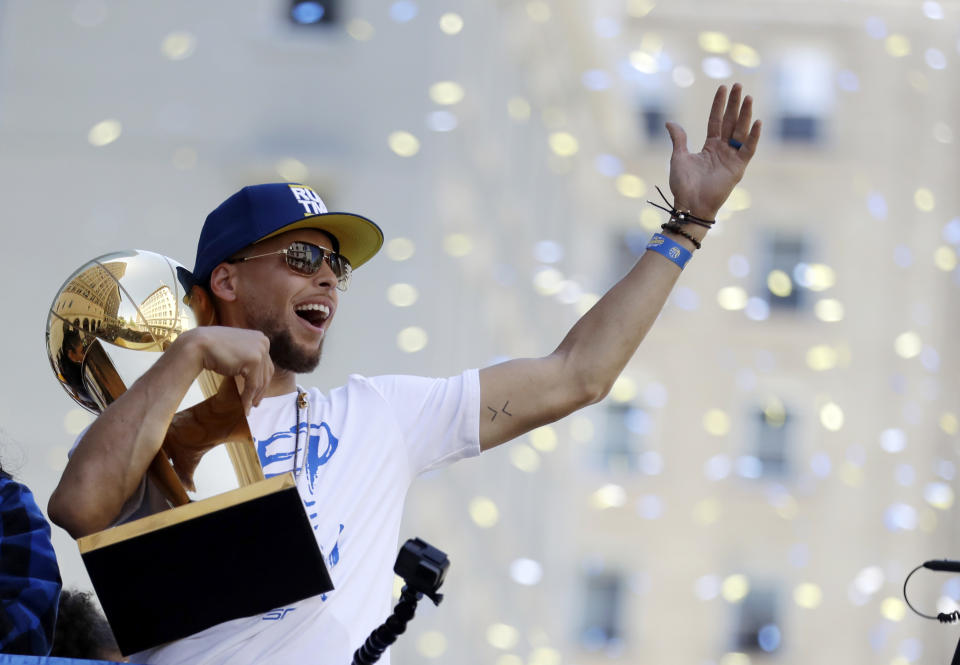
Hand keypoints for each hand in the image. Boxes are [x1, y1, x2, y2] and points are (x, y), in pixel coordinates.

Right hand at [181, 326, 273, 412]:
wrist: (199, 345)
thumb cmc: (213, 348)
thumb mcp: (236, 350)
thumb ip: (247, 357)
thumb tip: (254, 374)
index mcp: (260, 338)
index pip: (266, 365)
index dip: (263, 381)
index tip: (258, 394)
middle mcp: (264, 342)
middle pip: (266, 373)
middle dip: (261, 390)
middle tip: (255, 403)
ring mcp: (260, 350)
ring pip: (260, 381)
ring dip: (253, 396)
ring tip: (247, 408)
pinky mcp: (254, 360)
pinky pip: (253, 384)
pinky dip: (248, 397)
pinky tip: (243, 406)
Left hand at [665, 83, 761, 219]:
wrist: (689, 204)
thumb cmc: (683, 185)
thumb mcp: (679, 157)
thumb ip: (679, 139)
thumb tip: (670, 122)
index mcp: (710, 146)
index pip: (716, 120)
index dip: (719, 105)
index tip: (723, 87)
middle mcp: (723, 150)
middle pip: (731, 122)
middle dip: (735, 104)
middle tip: (739, 85)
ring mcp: (732, 158)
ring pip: (741, 131)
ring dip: (745, 115)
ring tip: (748, 97)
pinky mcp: (738, 168)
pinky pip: (748, 149)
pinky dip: (753, 137)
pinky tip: (757, 122)